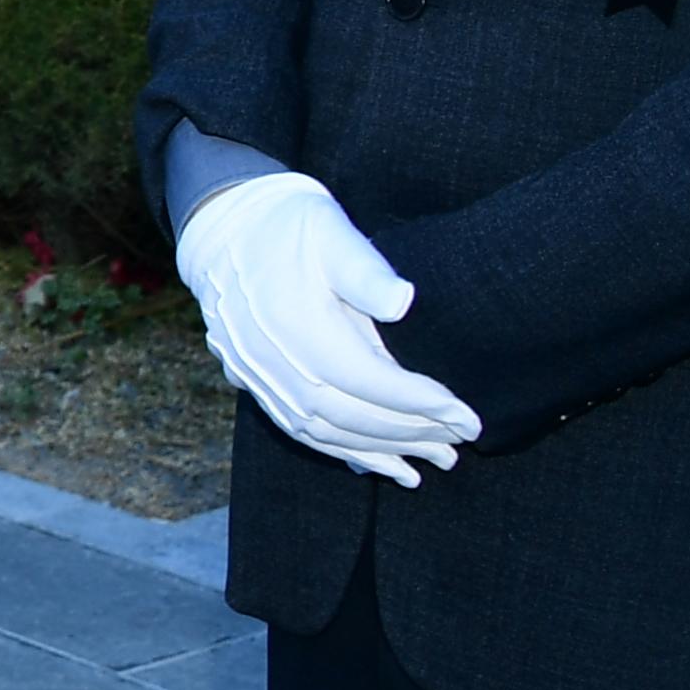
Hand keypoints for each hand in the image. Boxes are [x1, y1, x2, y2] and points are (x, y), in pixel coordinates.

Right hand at [174, 170, 481, 485]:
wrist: (223, 226)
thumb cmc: (288, 225)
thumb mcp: (331, 231)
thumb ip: (365, 270)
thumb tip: (404, 301)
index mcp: (297, 325)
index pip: (369, 381)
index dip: (420, 404)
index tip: (466, 416)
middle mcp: (274, 361)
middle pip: (350, 416)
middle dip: (411, 434)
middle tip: (461, 442)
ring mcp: (258, 377)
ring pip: (325, 433)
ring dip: (382, 452)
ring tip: (431, 461)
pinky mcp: (253, 383)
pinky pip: (299, 431)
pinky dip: (341, 452)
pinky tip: (375, 464)